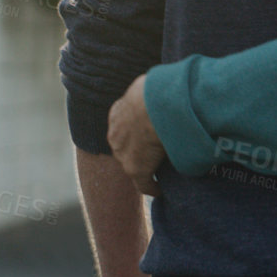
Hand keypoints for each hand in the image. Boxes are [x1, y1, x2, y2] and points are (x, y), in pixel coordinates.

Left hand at [107, 74, 166, 196]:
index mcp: (117, 114)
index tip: (146, 135)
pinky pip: (144, 184)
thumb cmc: (154, 91)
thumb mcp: (147, 86)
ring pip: (134, 164)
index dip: (134, 132)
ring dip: (146, 166)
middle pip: (125, 147)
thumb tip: (161, 88)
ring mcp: (124, 154)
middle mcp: (115, 136)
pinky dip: (152, 187)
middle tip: (156, 151)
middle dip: (138, 149)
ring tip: (161, 169)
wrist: (153, 106)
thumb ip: (148, 92)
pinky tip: (160, 190)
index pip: (123, 127)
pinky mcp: (136, 169)